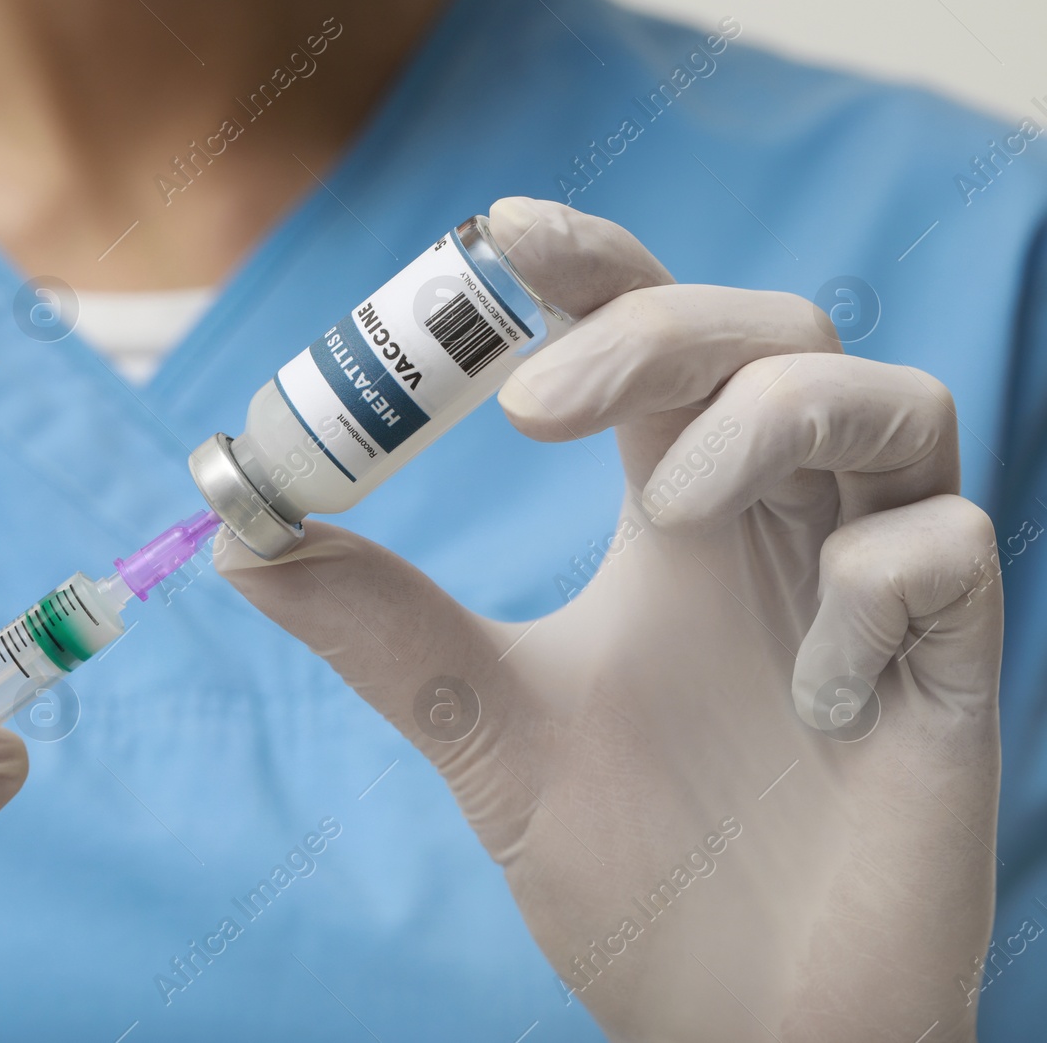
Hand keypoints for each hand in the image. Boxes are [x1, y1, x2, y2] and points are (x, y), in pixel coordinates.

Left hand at [220, 198, 1001, 1041]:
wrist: (740, 1029)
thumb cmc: (632, 871)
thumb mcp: (483, 727)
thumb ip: (381, 626)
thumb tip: (236, 536)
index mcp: (676, 516)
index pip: (651, 336)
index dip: (594, 266)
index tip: (500, 231)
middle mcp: (784, 526)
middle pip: (769, 331)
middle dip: (658, 330)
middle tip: (536, 403)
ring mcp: (880, 589)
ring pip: (890, 400)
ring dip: (773, 418)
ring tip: (678, 509)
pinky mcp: (957, 670)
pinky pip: (952, 551)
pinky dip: (878, 583)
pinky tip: (814, 693)